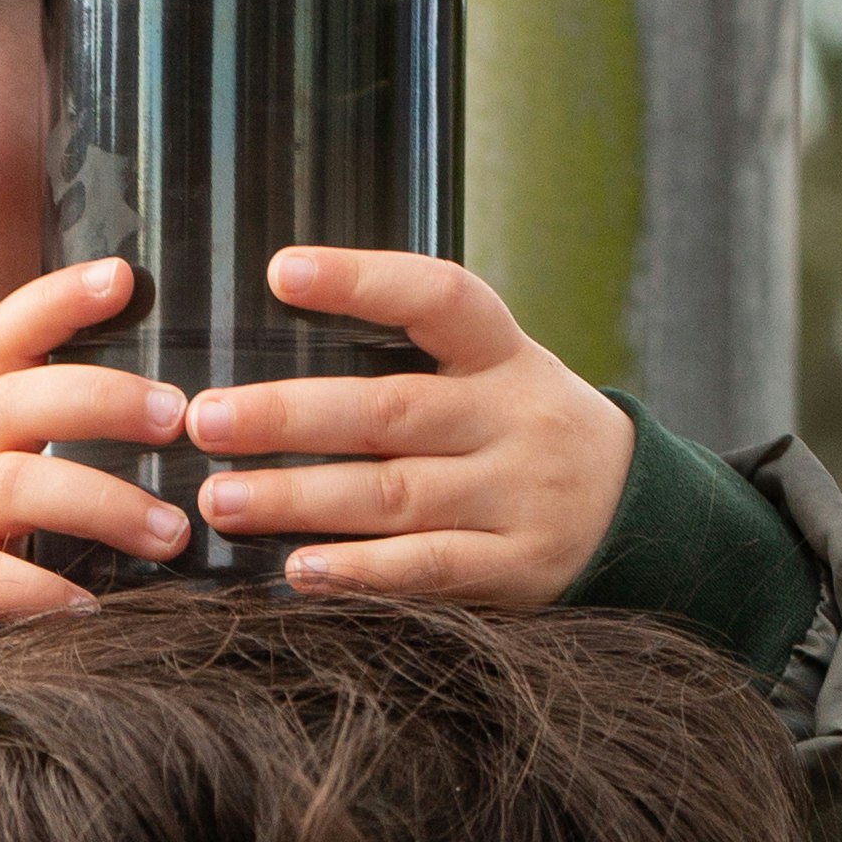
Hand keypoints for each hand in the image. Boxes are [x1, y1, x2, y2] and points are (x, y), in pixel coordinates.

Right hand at [0, 258, 195, 636]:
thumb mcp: (6, 467)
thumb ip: (66, 435)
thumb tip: (199, 414)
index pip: (3, 337)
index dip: (55, 301)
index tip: (121, 278)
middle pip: (14, 402)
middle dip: (102, 402)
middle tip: (176, 420)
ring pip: (10, 486)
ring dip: (103, 504)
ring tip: (170, 534)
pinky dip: (39, 592)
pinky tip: (91, 608)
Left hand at [185, 250, 634, 599]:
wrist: (637, 512)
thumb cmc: (521, 435)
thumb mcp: (493, 376)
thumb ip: (405, 365)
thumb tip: (266, 358)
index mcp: (503, 354)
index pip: (440, 298)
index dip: (363, 282)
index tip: (282, 271)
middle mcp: (512, 418)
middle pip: (390, 411)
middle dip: (288, 415)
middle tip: (204, 420)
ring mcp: (517, 495)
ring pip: (394, 494)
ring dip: (298, 497)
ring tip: (221, 498)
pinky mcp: (514, 566)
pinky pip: (427, 568)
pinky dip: (359, 570)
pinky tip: (297, 569)